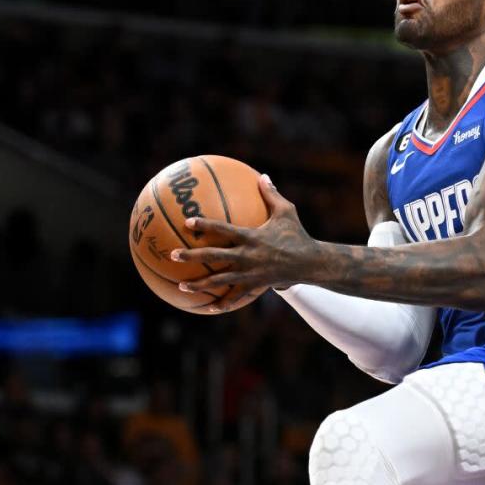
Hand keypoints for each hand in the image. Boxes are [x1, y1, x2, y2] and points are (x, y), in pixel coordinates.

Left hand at [170, 176, 316, 306]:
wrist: (311, 263)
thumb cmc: (298, 235)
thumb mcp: (287, 212)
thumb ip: (271, 194)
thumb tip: (262, 176)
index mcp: (251, 237)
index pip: (223, 229)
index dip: (205, 225)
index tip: (188, 223)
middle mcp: (247, 256)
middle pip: (214, 256)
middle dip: (192, 256)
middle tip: (172, 255)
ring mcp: (250, 273)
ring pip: (220, 280)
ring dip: (200, 284)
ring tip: (181, 287)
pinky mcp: (256, 286)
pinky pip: (237, 296)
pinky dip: (224, 303)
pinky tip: (210, 308)